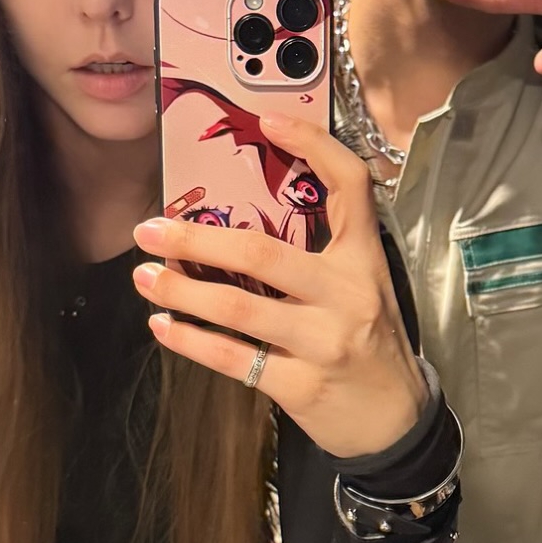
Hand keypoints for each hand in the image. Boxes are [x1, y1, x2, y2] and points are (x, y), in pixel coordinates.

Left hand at [132, 116, 427, 457]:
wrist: (397, 422)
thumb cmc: (370, 345)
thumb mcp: (362, 288)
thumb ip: (319, 255)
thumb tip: (236, 225)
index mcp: (364, 260)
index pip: (350, 185)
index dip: (312, 145)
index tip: (266, 119)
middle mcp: (346, 295)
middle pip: (263, 252)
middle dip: (196, 239)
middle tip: (149, 229)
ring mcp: (324, 342)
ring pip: (238, 308)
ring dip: (181, 290)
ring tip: (144, 276)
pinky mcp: (301, 386)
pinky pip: (233, 359)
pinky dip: (190, 340)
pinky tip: (163, 325)